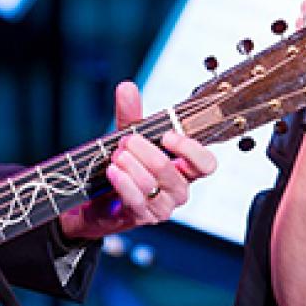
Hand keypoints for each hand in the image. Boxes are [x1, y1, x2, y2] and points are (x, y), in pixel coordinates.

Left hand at [59, 82, 217, 240]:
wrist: (100, 200)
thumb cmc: (125, 168)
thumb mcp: (129, 138)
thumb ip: (131, 115)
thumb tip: (126, 87)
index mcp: (185, 169)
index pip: (206, 164)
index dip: (190, 150)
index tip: (167, 136)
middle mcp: (179, 190)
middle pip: (170, 171)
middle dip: (144, 151)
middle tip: (126, 141)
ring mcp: (162, 206)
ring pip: (151, 184)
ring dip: (130, 166)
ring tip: (116, 156)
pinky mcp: (144, 217)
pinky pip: (137, 200)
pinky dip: (123, 182)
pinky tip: (113, 171)